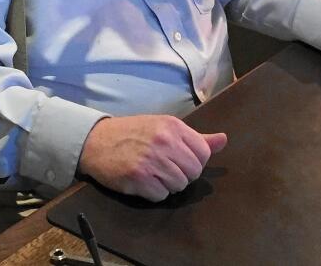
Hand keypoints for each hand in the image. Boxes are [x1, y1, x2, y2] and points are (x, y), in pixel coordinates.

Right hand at [77, 115, 226, 201]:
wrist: (96, 141)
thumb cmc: (133, 133)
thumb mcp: (165, 127)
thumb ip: (196, 137)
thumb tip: (224, 140)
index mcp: (173, 126)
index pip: (203, 154)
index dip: (195, 162)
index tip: (181, 160)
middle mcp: (164, 142)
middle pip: (193, 172)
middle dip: (183, 175)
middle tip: (166, 169)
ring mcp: (151, 160)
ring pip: (179, 186)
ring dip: (168, 185)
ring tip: (154, 174)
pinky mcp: (138, 178)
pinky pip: (161, 195)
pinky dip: (154, 193)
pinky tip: (144, 181)